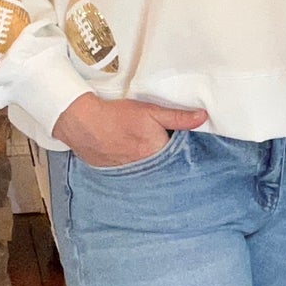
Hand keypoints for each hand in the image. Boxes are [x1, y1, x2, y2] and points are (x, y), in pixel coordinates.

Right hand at [53, 94, 207, 168]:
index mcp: (157, 154)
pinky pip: (131, 173)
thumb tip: (203, 117)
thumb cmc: (117, 115)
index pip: (178, 157)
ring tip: (144, 150)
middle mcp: (145, 169)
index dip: (180, 149)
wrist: (82, 122)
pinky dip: (134, 167)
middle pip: (163, 165)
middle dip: (166, 159)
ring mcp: (128, 174)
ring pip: (147, 170)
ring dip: (150, 164)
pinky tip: (131, 157)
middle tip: (161, 145)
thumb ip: (179, 117)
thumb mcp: (152, 111)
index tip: (181, 143)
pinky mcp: (114, 174)